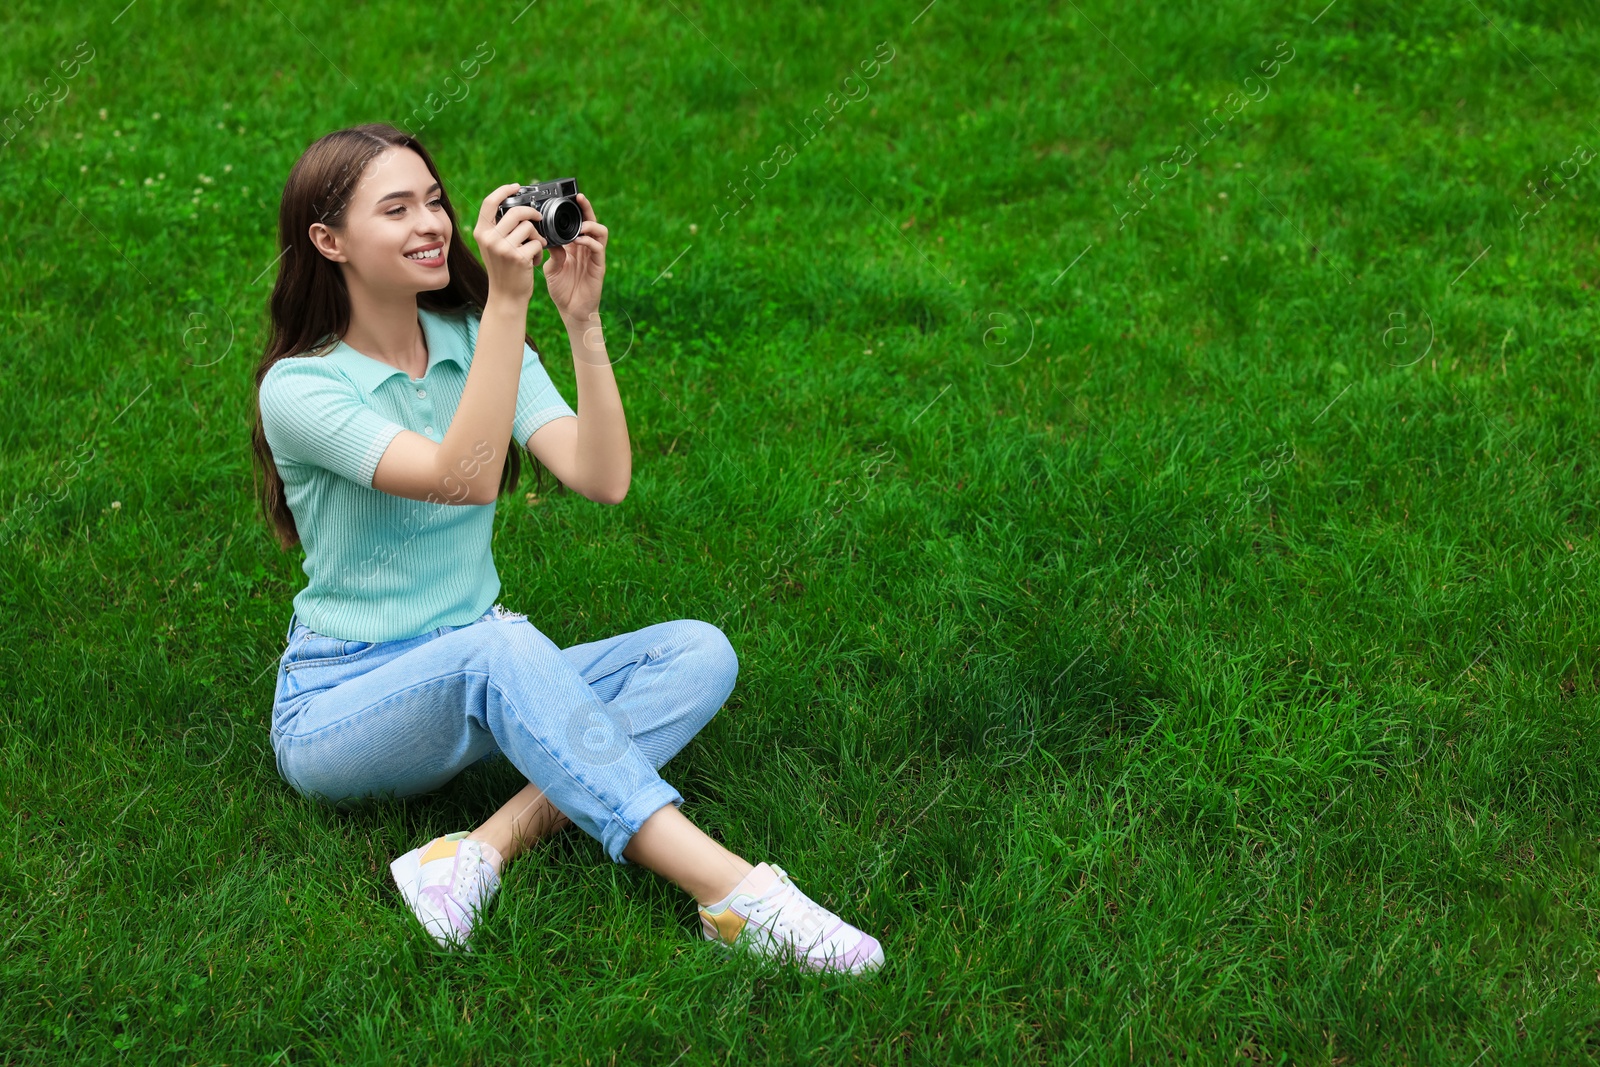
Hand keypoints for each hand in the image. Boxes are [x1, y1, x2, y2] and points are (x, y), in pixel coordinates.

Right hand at [474, 183, 545, 305]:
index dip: (504, 190)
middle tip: (538, 218)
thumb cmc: (503, 269)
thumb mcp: (493, 246)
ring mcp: (503, 248)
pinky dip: (540, 250)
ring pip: (529, 227)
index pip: (490, 202)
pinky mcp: (518, 257)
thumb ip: (498, 227)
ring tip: (534, 247)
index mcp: (481, 232)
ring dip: (537, 236)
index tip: (517, 187)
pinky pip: (538, 243)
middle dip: (532, 213)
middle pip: (516, 211)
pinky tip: (533, 260)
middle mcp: (489, 238)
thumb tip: (515, 204)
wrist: (506, 296)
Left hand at [542, 193, 606, 322]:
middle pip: (591, 222)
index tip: (568, 197)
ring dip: (591, 225)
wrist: (571, 311)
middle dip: (586, 209)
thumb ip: (551, 251)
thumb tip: (545, 236)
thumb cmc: (562, 290)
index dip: (575, 210)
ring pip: (600, 232)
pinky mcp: (599, 267)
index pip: (577, 223)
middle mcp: (586, 248)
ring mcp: (593, 257)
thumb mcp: (551, 267)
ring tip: (581, 224)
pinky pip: (598, 249)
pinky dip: (590, 242)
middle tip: (579, 198)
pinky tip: (579, 241)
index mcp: (574, 246)